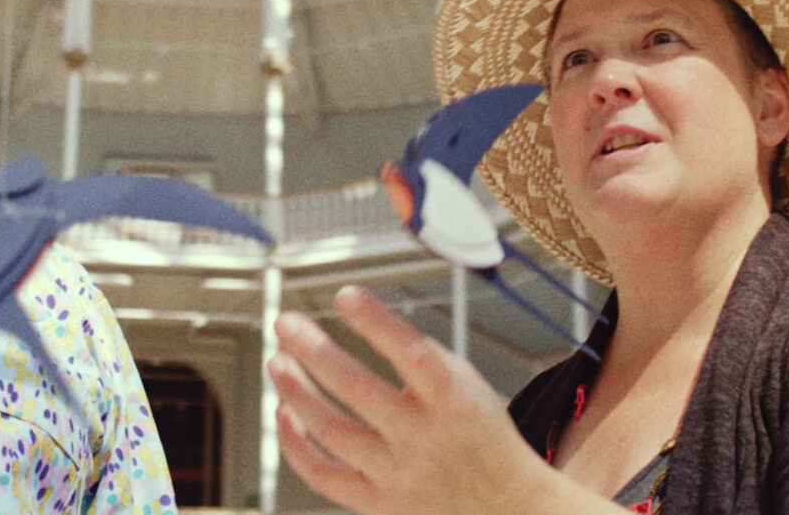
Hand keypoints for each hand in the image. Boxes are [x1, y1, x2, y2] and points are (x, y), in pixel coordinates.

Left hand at [269, 286, 608, 514]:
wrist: (510, 508)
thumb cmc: (482, 436)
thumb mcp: (469, 385)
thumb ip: (419, 360)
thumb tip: (360, 322)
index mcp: (455, 399)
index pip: (412, 353)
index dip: (376, 322)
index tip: (345, 295)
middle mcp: (425, 437)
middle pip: (357, 388)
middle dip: (313, 350)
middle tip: (286, 323)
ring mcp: (399, 474)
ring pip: (331, 430)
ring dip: (296, 391)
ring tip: (278, 360)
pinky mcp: (380, 504)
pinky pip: (324, 476)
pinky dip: (295, 445)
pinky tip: (284, 414)